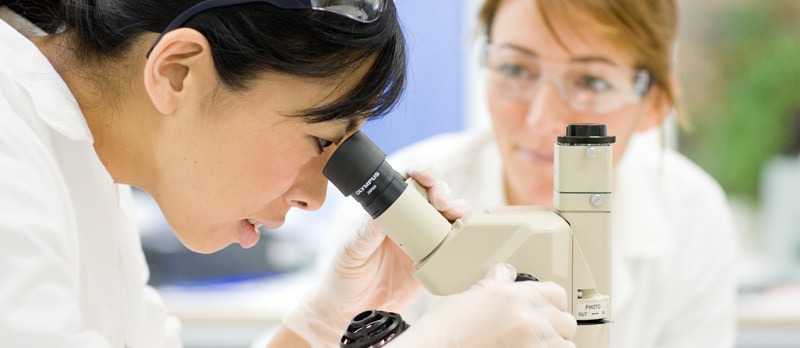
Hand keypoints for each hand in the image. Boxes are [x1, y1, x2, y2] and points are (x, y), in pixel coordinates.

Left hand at [282, 169, 465, 346]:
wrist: (352, 309)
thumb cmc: (345, 275)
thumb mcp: (350, 253)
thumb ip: (363, 236)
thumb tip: (378, 219)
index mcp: (385, 212)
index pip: (405, 184)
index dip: (420, 173)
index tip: (427, 176)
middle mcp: (406, 222)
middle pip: (432, 196)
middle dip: (442, 191)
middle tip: (442, 201)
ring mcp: (422, 241)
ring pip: (447, 217)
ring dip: (457, 210)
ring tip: (456, 214)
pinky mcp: (432, 262)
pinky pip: (452, 245)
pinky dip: (463, 237)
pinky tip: (464, 235)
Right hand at [388, 263, 577, 347]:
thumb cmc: (441, 335)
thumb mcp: (463, 301)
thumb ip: (490, 287)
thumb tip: (502, 275)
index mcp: (510, 295)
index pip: (556, 293)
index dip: (550, 305)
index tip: (545, 314)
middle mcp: (526, 317)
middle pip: (565, 320)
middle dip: (554, 328)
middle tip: (535, 335)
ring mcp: (531, 342)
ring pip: (566, 345)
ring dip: (553, 345)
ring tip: (532, 346)